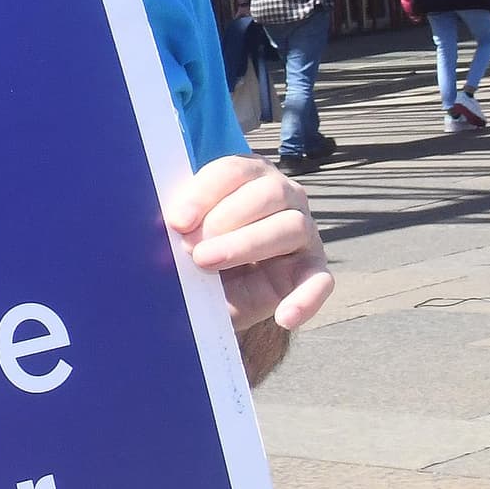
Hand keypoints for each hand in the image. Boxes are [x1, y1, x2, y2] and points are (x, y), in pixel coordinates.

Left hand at [167, 153, 331, 338]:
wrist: (214, 292)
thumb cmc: (196, 248)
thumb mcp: (185, 232)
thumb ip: (181, 223)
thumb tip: (169, 224)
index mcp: (249, 176)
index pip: (234, 171)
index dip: (204, 194)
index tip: (176, 222)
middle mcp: (284, 197)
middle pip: (269, 192)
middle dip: (224, 219)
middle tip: (189, 248)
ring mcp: (304, 232)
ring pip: (292, 226)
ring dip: (247, 244)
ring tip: (207, 264)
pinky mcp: (312, 269)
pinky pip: (320, 280)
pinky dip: (306, 298)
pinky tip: (284, 317)